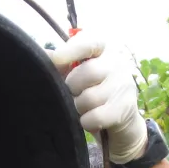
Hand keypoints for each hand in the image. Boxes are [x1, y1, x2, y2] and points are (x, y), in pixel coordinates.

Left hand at [47, 31, 147, 164]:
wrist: (121, 124)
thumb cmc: (94, 94)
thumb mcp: (78, 76)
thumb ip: (62, 64)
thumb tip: (44, 54)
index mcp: (104, 51)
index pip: (90, 43)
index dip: (72, 50)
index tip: (56, 59)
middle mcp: (118, 64)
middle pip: (89, 72)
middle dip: (73, 86)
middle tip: (72, 94)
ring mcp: (124, 86)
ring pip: (90, 97)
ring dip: (79, 107)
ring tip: (82, 108)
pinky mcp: (125, 109)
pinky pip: (95, 117)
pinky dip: (86, 122)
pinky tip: (89, 121)